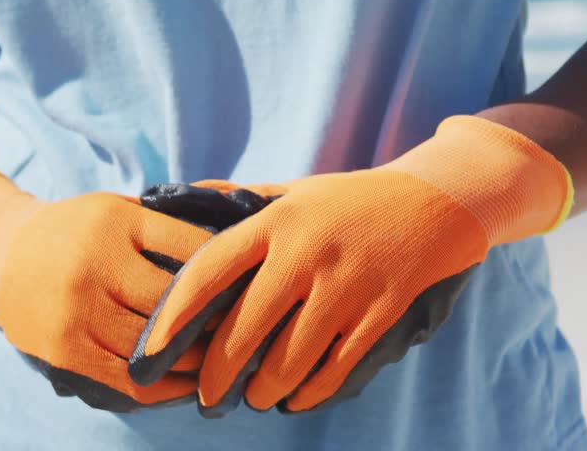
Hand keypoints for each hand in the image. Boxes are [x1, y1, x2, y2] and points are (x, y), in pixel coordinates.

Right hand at [0, 168, 267, 411]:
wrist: (1, 254)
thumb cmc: (81, 231)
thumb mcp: (121, 209)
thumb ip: (172, 221)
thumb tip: (244, 225)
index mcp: (117, 220)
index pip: (192, 249)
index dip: (229, 272)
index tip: (255, 287)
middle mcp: (95, 263)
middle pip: (177, 302)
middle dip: (217, 322)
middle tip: (252, 333)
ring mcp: (76, 309)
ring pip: (154, 346)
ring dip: (195, 360)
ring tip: (223, 363)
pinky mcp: (62, 349)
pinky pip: (125, 380)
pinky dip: (162, 388)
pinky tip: (184, 386)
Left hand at [129, 116, 572, 415]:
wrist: (436, 203)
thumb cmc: (352, 200)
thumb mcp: (295, 188)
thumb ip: (240, 199)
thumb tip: (175, 196)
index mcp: (278, 220)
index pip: (210, 270)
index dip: (174, 315)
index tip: (151, 352)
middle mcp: (308, 251)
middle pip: (245, 328)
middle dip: (217, 374)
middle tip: (207, 398)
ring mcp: (347, 282)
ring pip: (290, 358)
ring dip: (264, 389)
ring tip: (254, 397)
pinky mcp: (381, 310)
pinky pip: (335, 367)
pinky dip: (310, 392)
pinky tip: (296, 399)